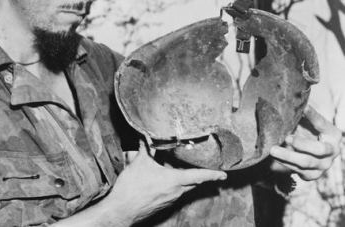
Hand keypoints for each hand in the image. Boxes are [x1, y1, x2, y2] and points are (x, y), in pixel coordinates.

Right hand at [106, 140, 226, 223]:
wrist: (122, 210)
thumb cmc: (132, 188)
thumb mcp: (140, 163)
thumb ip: (145, 148)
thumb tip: (146, 136)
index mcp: (174, 180)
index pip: (199, 176)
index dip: (212, 174)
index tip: (223, 175)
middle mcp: (176, 192)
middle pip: (192, 182)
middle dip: (198, 175)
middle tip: (202, 167)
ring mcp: (169, 200)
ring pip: (182, 188)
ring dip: (182, 179)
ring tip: (175, 169)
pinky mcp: (162, 205)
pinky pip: (173, 193)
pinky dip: (172, 185)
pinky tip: (161, 179)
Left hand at [270, 105, 341, 180]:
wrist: (306, 149)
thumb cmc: (307, 130)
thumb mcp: (308, 120)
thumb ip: (306, 113)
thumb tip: (299, 102)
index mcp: (332, 134)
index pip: (322, 124)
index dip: (312, 117)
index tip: (303, 109)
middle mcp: (331, 152)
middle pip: (319, 150)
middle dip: (302, 144)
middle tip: (286, 138)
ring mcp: (322, 166)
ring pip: (306, 163)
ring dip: (288, 156)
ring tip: (273, 150)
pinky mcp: (310, 175)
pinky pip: (297, 171)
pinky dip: (284, 163)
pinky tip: (274, 157)